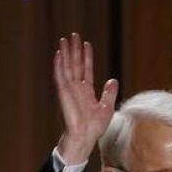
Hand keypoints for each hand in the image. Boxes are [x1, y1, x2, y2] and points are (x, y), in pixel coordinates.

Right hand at [54, 33, 118, 163]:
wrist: (85, 136)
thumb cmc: (94, 127)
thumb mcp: (107, 107)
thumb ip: (109, 93)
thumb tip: (113, 79)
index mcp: (86, 91)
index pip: (86, 69)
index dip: (87, 56)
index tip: (86, 44)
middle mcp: (76, 88)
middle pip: (75, 64)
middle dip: (75, 50)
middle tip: (73, 35)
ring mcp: (69, 90)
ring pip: (67, 67)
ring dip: (66, 53)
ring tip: (64, 39)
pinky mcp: (63, 93)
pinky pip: (60, 76)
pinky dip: (58, 65)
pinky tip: (59, 54)